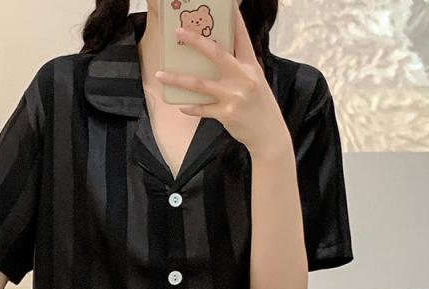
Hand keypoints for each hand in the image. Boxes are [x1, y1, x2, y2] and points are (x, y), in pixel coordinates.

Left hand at [155, 0, 291, 157]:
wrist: (269, 134)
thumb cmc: (259, 106)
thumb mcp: (255, 82)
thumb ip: (238, 69)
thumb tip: (214, 58)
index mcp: (251, 66)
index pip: (241, 37)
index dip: (233, 18)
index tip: (225, 2)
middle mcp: (243, 78)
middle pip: (216, 54)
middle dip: (195, 41)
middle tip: (178, 32)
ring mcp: (234, 96)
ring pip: (200, 84)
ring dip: (177, 79)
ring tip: (160, 75)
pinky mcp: (226, 114)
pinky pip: (203, 109)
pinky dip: (191, 107)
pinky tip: (181, 106)